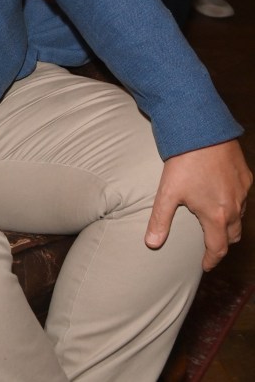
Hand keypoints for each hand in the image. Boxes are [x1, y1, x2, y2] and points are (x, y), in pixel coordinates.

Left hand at [145, 139, 251, 270]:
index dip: (211, 259)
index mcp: (216, 216)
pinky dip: (235, 203)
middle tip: (210, 245)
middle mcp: (234, 207)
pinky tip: (222, 195)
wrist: (202, 130)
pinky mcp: (245, 175)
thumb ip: (160, 220)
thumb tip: (151, 243)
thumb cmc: (184, 161)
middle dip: (222, 243)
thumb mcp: (167, 192)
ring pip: (240, 216)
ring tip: (216, 221)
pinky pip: (243, 196)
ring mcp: (242, 191)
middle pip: (233, 235)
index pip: (218, 248)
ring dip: (229, 223)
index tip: (205, 265)